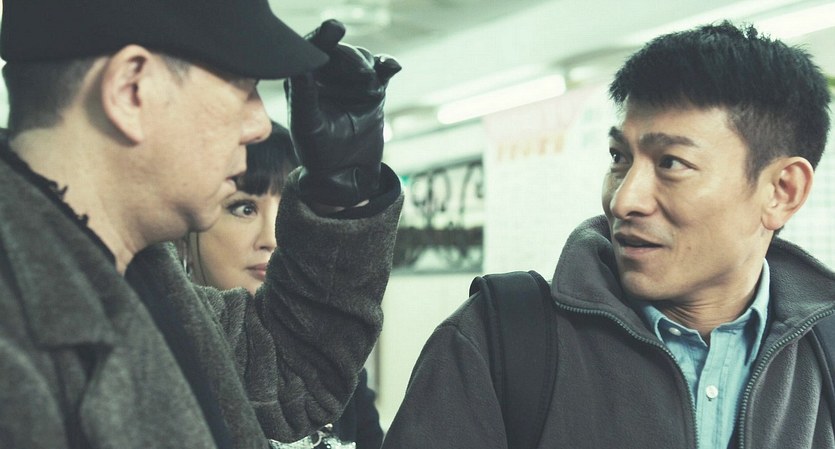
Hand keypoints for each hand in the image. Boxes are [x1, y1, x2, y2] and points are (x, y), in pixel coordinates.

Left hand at [286, 19, 400, 206]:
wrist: (345, 171)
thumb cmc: (317, 150)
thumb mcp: (307, 124)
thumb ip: (303, 96)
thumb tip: (300, 68)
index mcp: (304, 80)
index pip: (312, 50)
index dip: (322, 37)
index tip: (334, 28)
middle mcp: (326, 76)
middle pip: (340, 50)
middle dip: (351, 58)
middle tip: (363, 73)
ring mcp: (350, 80)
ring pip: (361, 58)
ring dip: (367, 67)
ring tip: (370, 87)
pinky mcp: (372, 88)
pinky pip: (381, 69)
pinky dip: (386, 65)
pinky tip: (391, 67)